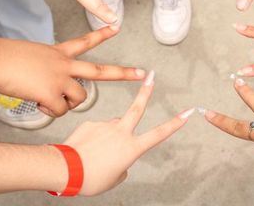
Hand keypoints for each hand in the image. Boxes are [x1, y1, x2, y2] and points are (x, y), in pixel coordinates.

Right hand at [0, 26, 145, 116]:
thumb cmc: (6, 57)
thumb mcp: (33, 55)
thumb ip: (46, 66)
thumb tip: (48, 86)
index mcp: (59, 52)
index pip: (85, 42)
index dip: (102, 35)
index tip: (116, 27)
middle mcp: (64, 64)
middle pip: (100, 71)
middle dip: (122, 74)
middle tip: (141, 73)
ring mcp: (60, 78)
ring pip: (81, 98)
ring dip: (67, 104)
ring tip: (49, 100)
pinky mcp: (51, 93)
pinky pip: (60, 111)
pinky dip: (50, 112)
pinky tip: (37, 103)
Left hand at [63, 71, 192, 195]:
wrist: (66, 169)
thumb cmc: (90, 178)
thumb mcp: (115, 178)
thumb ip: (123, 164)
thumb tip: (119, 153)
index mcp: (131, 148)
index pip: (159, 134)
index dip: (175, 123)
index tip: (187, 112)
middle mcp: (121, 132)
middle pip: (137, 107)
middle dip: (146, 90)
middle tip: (152, 76)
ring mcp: (106, 125)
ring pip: (114, 126)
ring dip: (110, 136)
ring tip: (97, 153)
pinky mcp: (92, 123)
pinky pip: (98, 129)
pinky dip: (95, 137)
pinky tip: (87, 148)